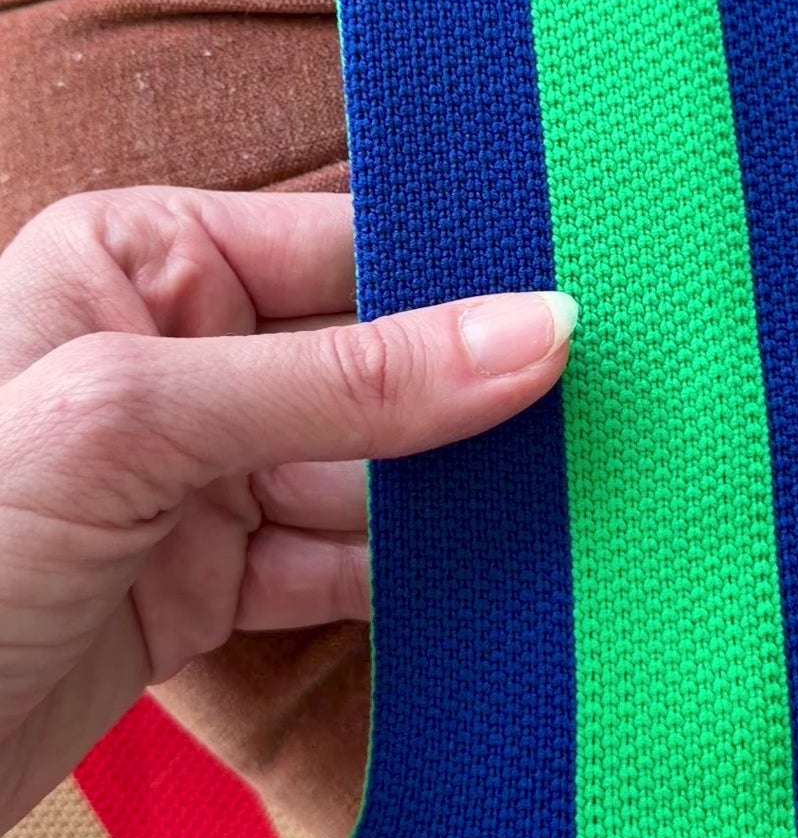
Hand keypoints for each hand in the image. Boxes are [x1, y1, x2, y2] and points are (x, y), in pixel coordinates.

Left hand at [0, 186, 574, 834]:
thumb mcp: (133, 422)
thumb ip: (342, 379)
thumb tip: (534, 330)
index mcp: (140, 260)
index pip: (344, 248)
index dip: (467, 279)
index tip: (601, 308)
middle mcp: (176, 355)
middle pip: (373, 364)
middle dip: (478, 404)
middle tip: (624, 420)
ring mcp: (194, 476)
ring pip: (371, 475)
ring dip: (460, 506)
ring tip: (586, 508)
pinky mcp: (206, 585)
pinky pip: (340, 566)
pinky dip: (413, 585)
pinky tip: (496, 589)